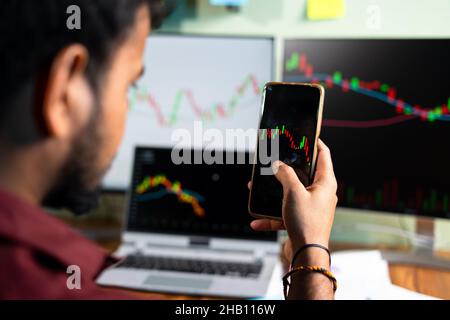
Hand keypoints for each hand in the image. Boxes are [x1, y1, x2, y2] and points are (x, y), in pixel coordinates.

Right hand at [250, 140, 337, 254]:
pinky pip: (284, 213)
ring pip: (290, 194)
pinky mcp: (301, 220)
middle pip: (304, 174)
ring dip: (274, 193)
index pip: (324, 155)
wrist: (306, 254)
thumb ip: (285, 175)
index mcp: (325, 183)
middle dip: (286, 169)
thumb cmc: (307, 223)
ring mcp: (311, 207)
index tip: (307, 136)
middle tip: (276, 160)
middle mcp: (320, 194)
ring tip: (258, 190)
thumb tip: (278, 165)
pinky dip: (271, 216)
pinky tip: (257, 220)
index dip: (315, 143)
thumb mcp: (293, 192)